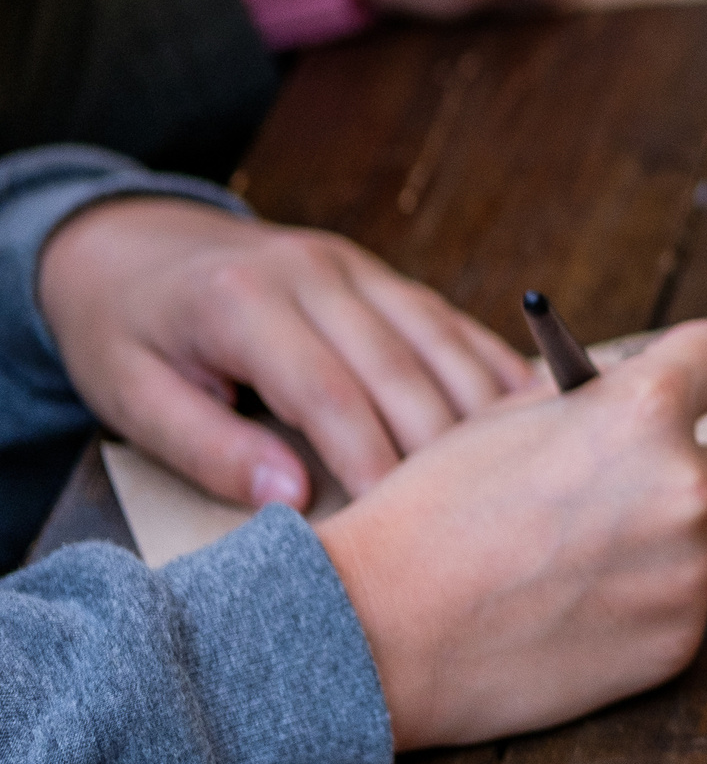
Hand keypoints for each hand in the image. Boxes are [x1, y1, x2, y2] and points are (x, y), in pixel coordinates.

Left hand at [36, 199, 533, 507]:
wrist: (130, 244)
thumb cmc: (125, 333)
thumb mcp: (132, 397)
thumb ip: (208, 448)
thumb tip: (289, 498)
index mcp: (243, 302)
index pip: (326, 391)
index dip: (367, 457)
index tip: (396, 520)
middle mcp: (312, 272)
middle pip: (398, 366)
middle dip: (436, 445)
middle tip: (469, 515)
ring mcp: (355, 266)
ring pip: (437, 339)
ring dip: (477, 406)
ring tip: (508, 472)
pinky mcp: (379, 275)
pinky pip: (446, 319)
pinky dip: (488, 363)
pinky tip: (525, 408)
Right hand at [317, 319, 706, 747]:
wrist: (376, 633)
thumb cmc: (431, 514)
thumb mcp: (506, 418)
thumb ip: (593, 400)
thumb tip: (637, 390)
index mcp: (645, 409)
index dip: (704, 368)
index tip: (694, 386)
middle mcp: (686, 483)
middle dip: (684, 476)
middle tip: (618, 500)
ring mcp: (687, 569)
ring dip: (666, 548)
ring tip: (577, 566)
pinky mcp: (678, 640)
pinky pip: (683, 608)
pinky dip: (644, 610)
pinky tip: (574, 614)